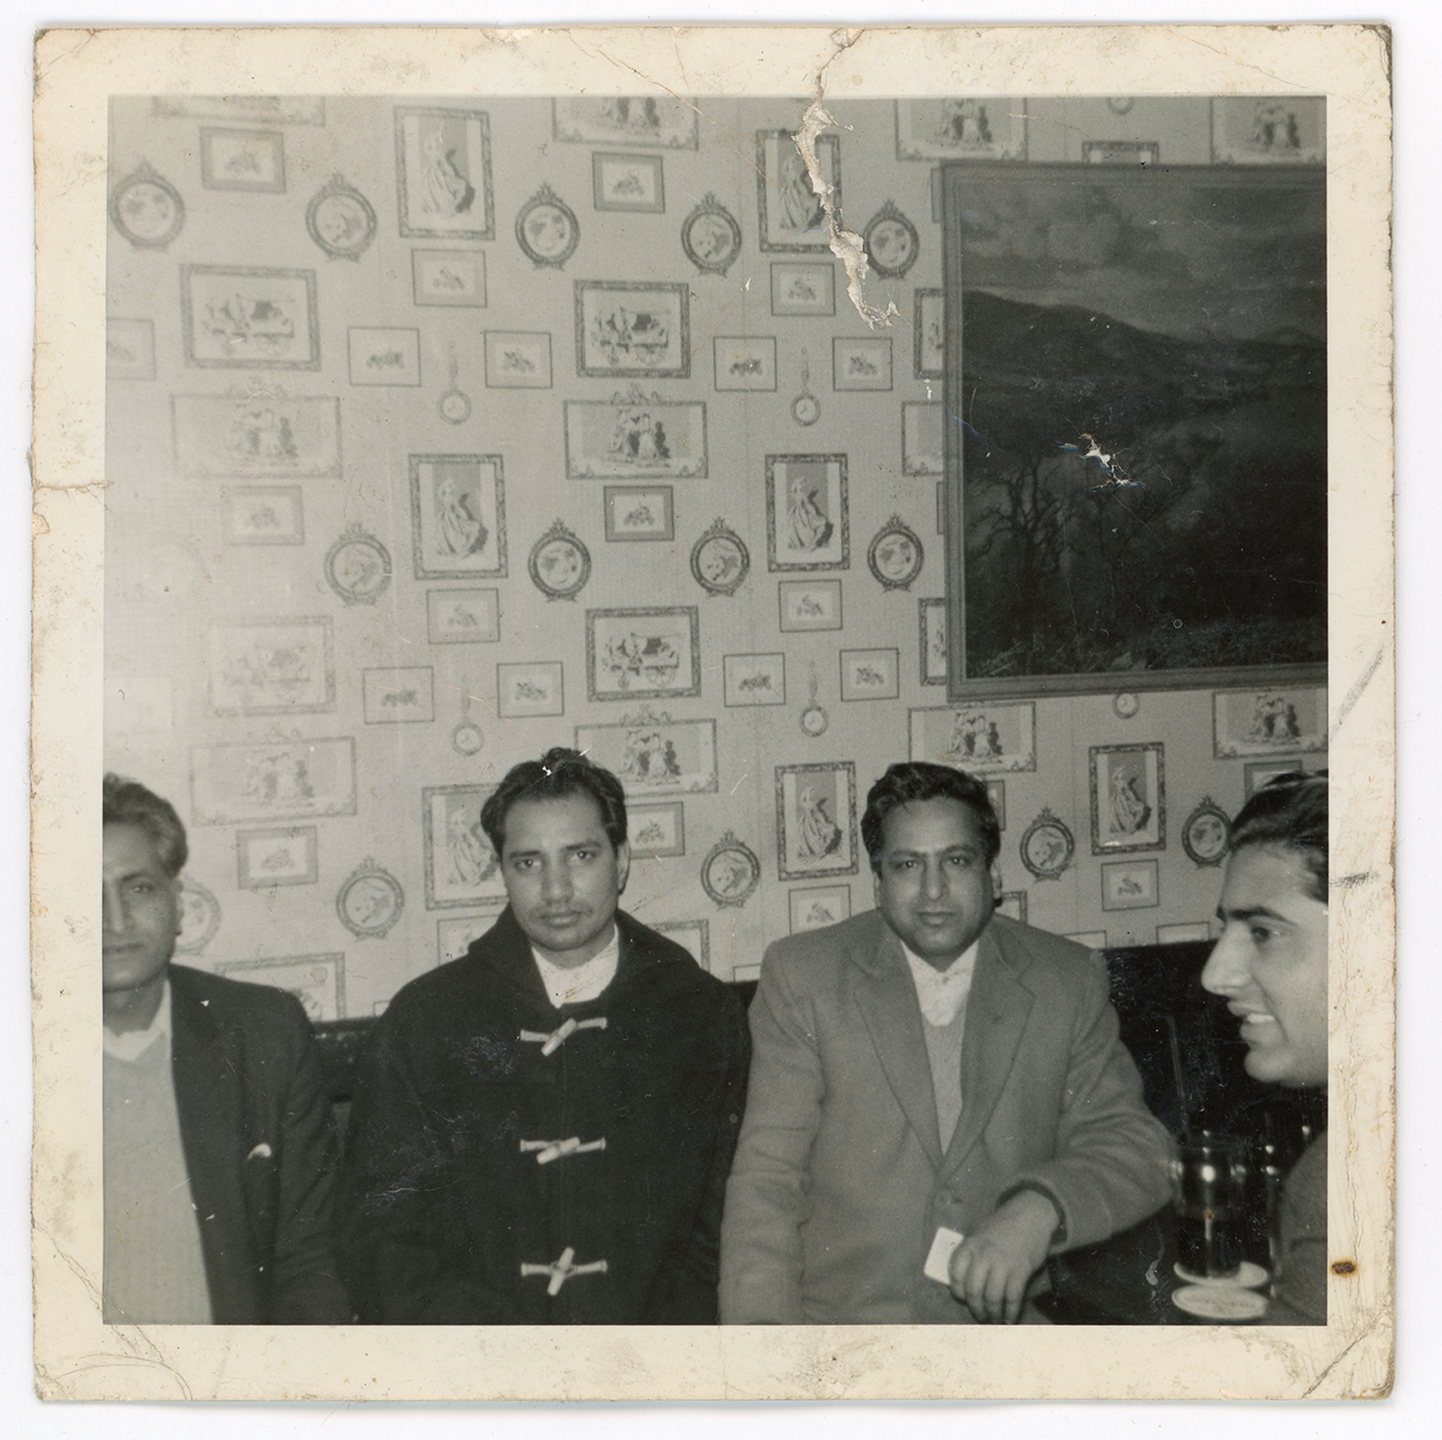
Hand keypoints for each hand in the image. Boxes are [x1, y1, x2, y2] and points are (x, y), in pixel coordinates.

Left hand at [947, 1189, 1058, 1323]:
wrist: (1029, 1214)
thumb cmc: (1002, 1227)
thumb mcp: (980, 1234)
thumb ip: (972, 1255)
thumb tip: (964, 1283)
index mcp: (970, 1244)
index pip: (956, 1273)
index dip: (957, 1290)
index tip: (963, 1298)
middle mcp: (984, 1254)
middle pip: (973, 1290)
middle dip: (976, 1308)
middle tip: (980, 1316)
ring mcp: (1002, 1262)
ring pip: (992, 1297)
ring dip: (992, 1313)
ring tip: (994, 1319)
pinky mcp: (1021, 1269)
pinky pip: (1012, 1297)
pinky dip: (1010, 1312)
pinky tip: (1009, 1318)